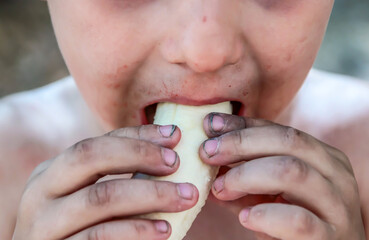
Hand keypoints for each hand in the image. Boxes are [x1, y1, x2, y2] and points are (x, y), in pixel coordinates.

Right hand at [13, 125, 198, 239]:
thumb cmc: (84, 229)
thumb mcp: (92, 199)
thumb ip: (117, 178)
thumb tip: (169, 148)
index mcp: (52, 173)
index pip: (96, 142)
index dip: (136, 136)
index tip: (174, 135)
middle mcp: (41, 194)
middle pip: (89, 157)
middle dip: (139, 154)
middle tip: (177, 162)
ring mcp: (44, 226)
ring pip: (100, 198)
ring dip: (151, 194)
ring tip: (186, 197)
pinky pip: (100, 236)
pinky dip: (136, 230)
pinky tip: (164, 230)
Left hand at [199, 113, 365, 239]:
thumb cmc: (296, 221)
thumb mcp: (270, 192)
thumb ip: (244, 176)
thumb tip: (207, 157)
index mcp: (323, 157)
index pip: (279, 130)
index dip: (242, 125)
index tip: (209, 125)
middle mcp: (335, 174)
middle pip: (288, 141)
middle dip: (241, 143)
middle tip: (207, 153)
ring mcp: (337, 205)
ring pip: (291, 171)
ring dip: (246, 175)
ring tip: (220, 188)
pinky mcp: (329, 237)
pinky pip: (297, 219)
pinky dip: (265, 215)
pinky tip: (245, 217)